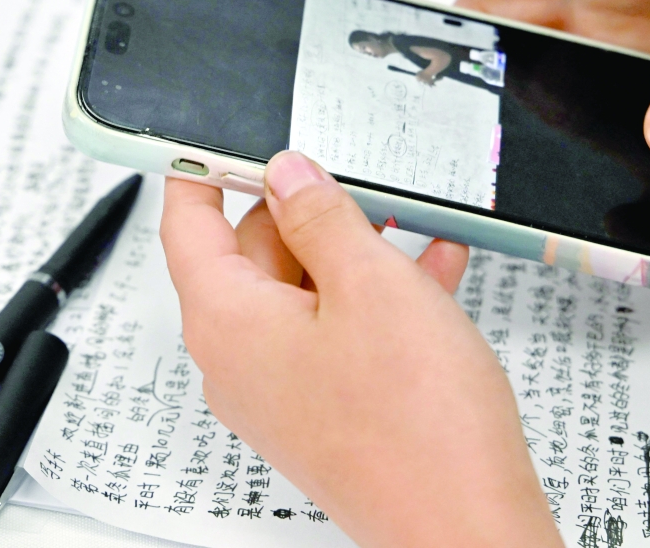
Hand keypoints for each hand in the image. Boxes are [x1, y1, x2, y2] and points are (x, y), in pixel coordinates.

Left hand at [161, 152, 561, 547]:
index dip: (202, 171)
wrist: (463, 525)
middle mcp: (241, 361)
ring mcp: (282, 389)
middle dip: (306, 211)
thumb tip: (287, 175)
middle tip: (355, 182)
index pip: (186, 225)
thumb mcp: (370, 284)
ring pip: (304, 292)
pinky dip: (373, 297)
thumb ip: (320, 216)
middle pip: (253, 255)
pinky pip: (335, 331)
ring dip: (352, 252)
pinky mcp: (324, 408)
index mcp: (227, 323)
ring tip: (407, 224)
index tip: (222, 140)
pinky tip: (429, 269)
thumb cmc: (415, 426)